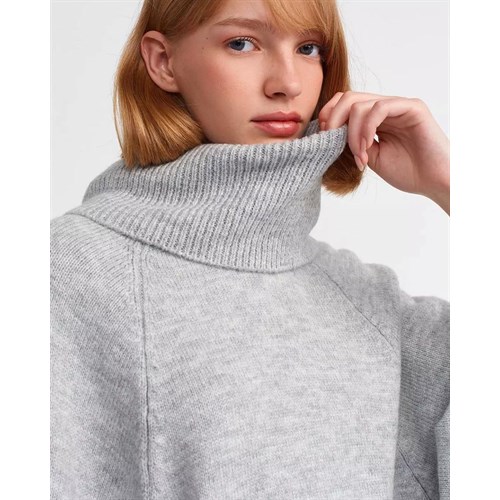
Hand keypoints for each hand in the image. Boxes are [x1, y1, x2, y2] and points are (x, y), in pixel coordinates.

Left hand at [318, 91, 449, 214]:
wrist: (434, 182)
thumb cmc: (408, 172)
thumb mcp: (371, 157)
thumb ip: (353, 142)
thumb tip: (329, 134)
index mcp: (375, 118)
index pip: (345, 104)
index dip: (328, 116)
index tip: (322, 138)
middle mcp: (385, 108)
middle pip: (348, 98)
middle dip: (332, 119)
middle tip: (329, 141)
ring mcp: (398, 106)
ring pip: (360, 104)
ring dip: (352, 133)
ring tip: (359, 156)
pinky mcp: (412, 107)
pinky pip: (379, 108)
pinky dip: (365, 129)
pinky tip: (367, 149)